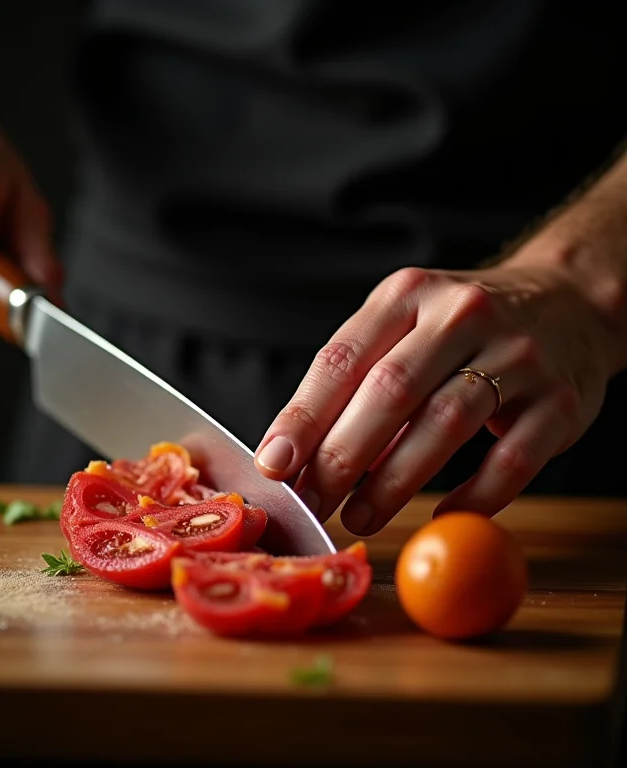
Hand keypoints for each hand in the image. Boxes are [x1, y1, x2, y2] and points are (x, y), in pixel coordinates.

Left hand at [254, 261, 614, 534]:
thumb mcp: (405, 327)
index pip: (342, 359)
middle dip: (341, 457)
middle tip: (314, 502)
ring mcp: (517, 355)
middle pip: (389, 391)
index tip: (275, 464)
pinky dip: (473, 496)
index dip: (303, 417)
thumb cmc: (462, 329)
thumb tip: (302, 458)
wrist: (566, 303)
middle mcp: (460, 315)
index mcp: (407, 295)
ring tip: (360, 517)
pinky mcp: (560, 401)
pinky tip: (439, 516)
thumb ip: (358, 383)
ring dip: (394, 482)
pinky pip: (512, 460)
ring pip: (444, 423)